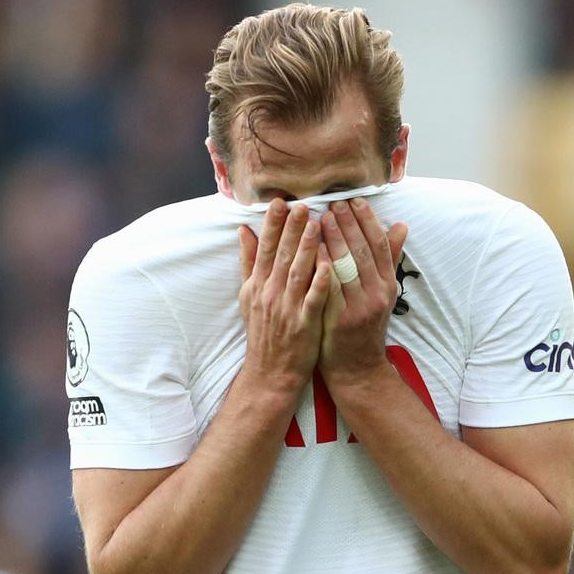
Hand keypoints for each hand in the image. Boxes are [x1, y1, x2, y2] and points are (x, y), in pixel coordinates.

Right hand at [237, 199, 331, 393]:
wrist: (270, 372)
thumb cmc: (264, 332)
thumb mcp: (248, 296)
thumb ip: (249, 262)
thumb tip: (243, 231)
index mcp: (257, 284)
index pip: (264, 248)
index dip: (272, 224)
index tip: (279, 201)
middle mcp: (269, 293)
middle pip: (281, 254)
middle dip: (291, 228)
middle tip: (302, 203)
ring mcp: (286, 308)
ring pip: (297, 272)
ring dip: (307, 247)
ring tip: (318, 223)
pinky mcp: (303, 324)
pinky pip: (313, 299)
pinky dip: (320, 281)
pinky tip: (329, 263)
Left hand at [319, 196, 407, 383]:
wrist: (356, 368)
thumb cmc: (365, 326)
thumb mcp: (383, 293)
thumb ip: (389, 259)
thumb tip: (401, 226)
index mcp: (387, 285)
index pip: (379, 245)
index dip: (368, 221)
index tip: (354, 201)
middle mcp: (377, 294)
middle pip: (362, 252)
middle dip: (348, 225)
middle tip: (334, 203)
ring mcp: (359, 308)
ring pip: (346, 267)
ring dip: (333, 240)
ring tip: (320, 218)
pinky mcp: (339, 320)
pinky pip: (329, 288)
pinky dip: (320, 267)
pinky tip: (310, 250)